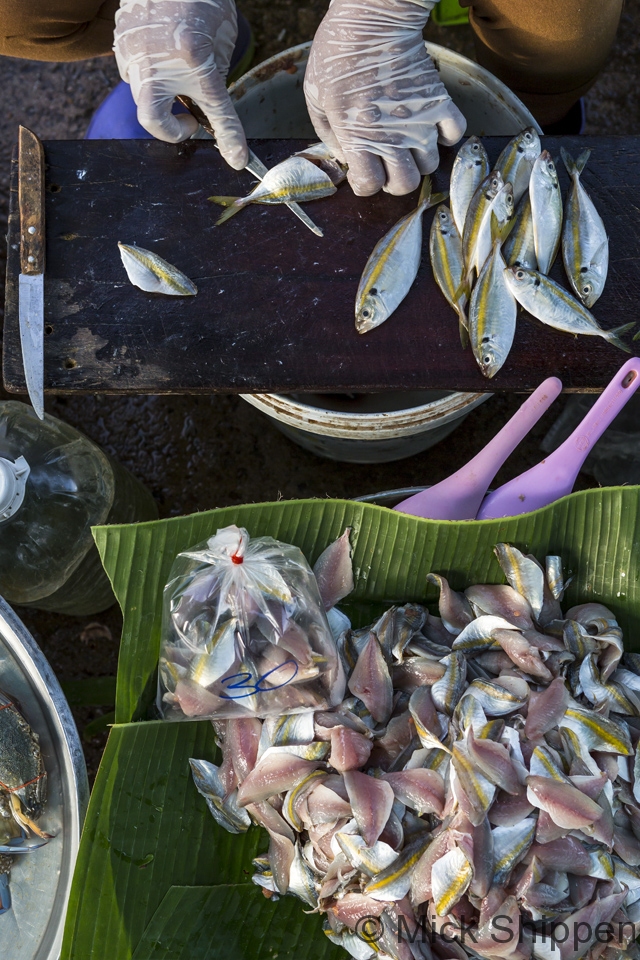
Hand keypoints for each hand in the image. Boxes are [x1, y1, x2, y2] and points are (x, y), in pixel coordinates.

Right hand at [114, 0, 247, 168]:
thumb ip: (213, 82)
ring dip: (159, 92)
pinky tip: (161, 45)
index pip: (217, 113)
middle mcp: (157, 60)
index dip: (230, 139)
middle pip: (153, 120)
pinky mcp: (119, 39)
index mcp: (195, 61)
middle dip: (171, 127)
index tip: (236, 157)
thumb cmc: (204, 1)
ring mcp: (132, 50)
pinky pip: (132, 67)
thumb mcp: (220, 44)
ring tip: (177, 65)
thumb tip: (205, 112)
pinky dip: (148, 67)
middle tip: (190, 120)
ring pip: (141, 92)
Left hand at [304, 0, 466, 195]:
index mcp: (358, 138)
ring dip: (418, 160)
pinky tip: (431, 126)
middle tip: (387, 165)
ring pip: (429, 166)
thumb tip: (343, 155)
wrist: (373, 19)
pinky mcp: (439, 103)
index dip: (364, 183)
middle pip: (404, 185)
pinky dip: (446, 136)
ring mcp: (419, 122)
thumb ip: (327, 133)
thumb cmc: (338, 54)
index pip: (369, 186)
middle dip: (394, 180)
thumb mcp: (315, 97)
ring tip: (408, 143)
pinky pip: (455, 135)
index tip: (362, 170)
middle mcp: (392, 137)